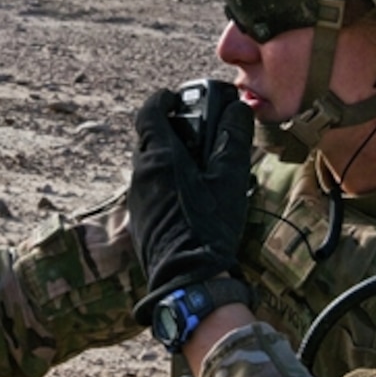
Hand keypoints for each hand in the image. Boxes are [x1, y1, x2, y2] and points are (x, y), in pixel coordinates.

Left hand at [128, 88, 252, 323]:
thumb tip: (238, 110)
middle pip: (148, 137)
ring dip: (168, 157)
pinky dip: (165, 181)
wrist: (187, 279)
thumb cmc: (209, 226)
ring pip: (148, 164)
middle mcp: (141, 174)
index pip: (149, 112)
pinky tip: (189, 195)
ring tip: (198, 165)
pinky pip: (149, 188)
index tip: (177, 97)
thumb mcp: (230, 178)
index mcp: (159, 157)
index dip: (163, 99)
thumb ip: (233, 139)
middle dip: (169, 128)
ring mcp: (137, 198)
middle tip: (196, 131)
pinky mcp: (140, 218)